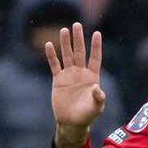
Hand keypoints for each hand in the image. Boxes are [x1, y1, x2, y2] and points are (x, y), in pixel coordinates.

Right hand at [46, 22, 105, 147]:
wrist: (71, 122)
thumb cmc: (87, 115)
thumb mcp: (96, 107)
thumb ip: (98, 98)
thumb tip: (98, 89)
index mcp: (92, 77)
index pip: (95, 58)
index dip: (95, 46)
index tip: (96, 33)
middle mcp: (81, 73)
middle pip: (79, 52)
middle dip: (78, 39)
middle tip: (76, 25)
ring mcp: (69, 75)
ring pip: (67, 56)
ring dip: (65, 43)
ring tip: (64, 30)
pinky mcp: (58, 80)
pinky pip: (54, 65)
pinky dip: (52, 55)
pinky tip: (49, 45)